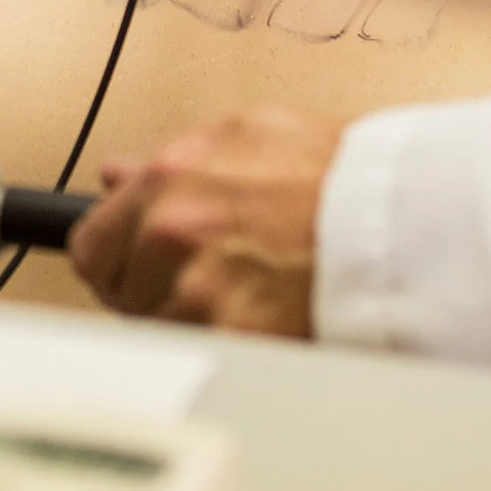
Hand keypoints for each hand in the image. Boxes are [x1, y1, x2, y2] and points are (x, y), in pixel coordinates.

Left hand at [68, 105, 348, 337]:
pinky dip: (227, 347)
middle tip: (210, 280)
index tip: (136, 266)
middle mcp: (172, 231)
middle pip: (121, 293)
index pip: (91, 243)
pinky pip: (201, 355)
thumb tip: (118, 176)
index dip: (118, 258)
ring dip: (193, 322)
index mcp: (167, 178)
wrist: (400, 222)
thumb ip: (176, 159)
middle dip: (154, 291)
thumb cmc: (341, 175)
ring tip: (247, 296)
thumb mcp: (251, 135)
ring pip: (161, 330)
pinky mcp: (230, 336)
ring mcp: (197, 288)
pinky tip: (261, 320)